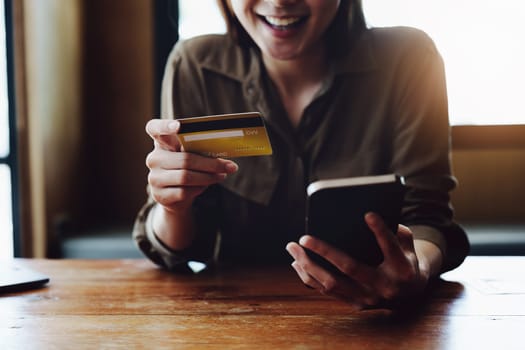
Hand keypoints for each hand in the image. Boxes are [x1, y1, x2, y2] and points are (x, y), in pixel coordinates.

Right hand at [145, 118, 237, 211]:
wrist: (174, 196)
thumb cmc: (186, 169)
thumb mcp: (190, 155)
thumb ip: (198, 150)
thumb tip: (222, 154)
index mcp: (161, 142)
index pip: (155, 128)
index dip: (165, 126)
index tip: (179, 127)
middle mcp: (154, 158)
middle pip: (184, 159)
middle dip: (211, 164)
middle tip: (230, 166)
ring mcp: (154, 177)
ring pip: (186, 177)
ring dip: (208, 177)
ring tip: (222, 175)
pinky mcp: (160, 195)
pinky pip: (184, 191)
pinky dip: (200, 188)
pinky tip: (207, 185)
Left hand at [286, 212, 438, 308]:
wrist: (410, 296)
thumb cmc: (405, 261)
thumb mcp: (408, 245)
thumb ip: (396, 231)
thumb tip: (370, 216)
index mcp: (402, 269)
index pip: (390, 247)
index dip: (380, 231)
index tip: (368, 214)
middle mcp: (384, 286)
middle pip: (349, 267)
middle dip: (324, 251)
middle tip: (304, 237)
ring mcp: (368, 298)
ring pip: (332, 283)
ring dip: (308, 265)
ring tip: (293, 247)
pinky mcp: (355, 304)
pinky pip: (327, 292)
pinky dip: (309, 277)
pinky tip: (297, 263)